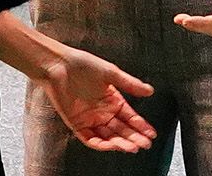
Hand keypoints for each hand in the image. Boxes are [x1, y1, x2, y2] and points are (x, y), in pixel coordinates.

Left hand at [33, 45, 156, 152]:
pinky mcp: (77, 124)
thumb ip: (130, 84)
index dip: (141, 126)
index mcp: (113, 101)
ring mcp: (90, 119)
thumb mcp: (111, 73)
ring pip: (108, 136)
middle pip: (121, 130)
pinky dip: (101, 144)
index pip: (130, 118)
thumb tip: (150, 91)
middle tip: (145, 145)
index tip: (152, 134)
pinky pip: (90, 138)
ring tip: (132, 147)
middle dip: (134, 138)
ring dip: (120, 143)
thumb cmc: (84, 64)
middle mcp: (103, 112)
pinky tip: (112, 146)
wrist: (59, 65)